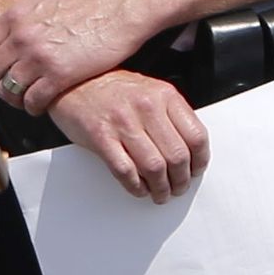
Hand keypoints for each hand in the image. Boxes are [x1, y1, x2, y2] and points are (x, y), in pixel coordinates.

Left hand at [0, 0, 154, 112]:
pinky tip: (42, 104)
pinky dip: (35, 107)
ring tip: (25, 99)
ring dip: (16, 99)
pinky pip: (34, 100)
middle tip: (8, 90)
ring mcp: (40, 56)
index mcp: (16, 16)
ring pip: (9, 90)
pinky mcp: (60, 74)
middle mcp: (22, 36)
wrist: (122, 6)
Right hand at [48, 71, 206, 202]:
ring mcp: (123, 122)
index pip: (196, 136)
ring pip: (154, 168)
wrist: (73, 81)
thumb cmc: (112, 89)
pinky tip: (139, 188)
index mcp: (164, 95)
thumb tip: (190, 151)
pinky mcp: (100, 137)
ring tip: (160, 193)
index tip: (196, 171)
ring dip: (160, 188)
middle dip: (180, 180)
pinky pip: (125, 171)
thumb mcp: (150, 91)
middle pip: (177, 156)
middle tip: (178, 187)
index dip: (200, 161)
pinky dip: (136, 186)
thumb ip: (170, 115)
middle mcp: (146, 106)